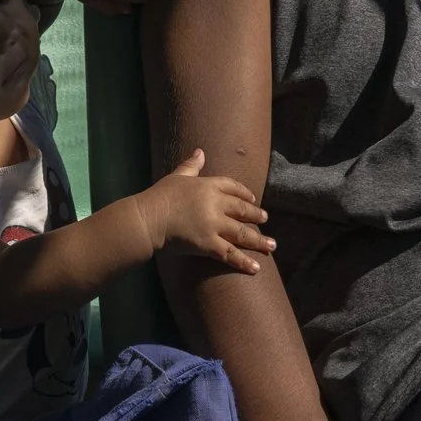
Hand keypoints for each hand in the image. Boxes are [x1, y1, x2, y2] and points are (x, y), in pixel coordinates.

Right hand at [136, 150, 274, 272]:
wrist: (148, 218)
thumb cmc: (159, 197)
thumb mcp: (177, 177)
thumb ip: (191, 165)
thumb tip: (200, 151)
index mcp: (209, 185)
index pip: (233, 186)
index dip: (244, 193)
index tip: (252, 198)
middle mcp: (216, 204)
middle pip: (242, 209)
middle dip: (256, 215)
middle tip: (266, 219)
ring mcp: (214, 224)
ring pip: (242, 233)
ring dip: (259, 240)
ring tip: (272, 245)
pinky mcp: (208, 244)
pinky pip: (230, 254)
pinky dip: (244, 261)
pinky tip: (256, 268)